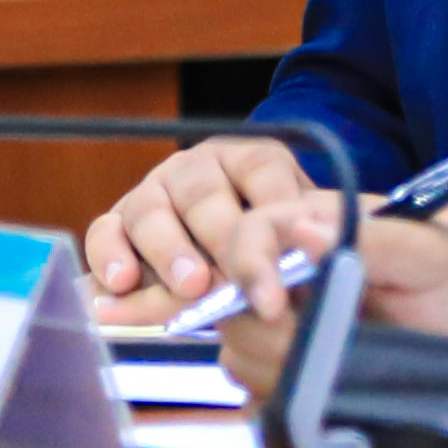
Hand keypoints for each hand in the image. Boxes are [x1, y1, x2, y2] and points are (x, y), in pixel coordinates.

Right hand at [78, 135, 339, 323]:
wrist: (227, 279)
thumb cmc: (275, 257)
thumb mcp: (303, 241)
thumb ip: (318, 238)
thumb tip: (343, 231)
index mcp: (249, 160)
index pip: (263, 170)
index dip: (279, 207)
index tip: (300, 244)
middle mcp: (197, 169)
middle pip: (204, 193)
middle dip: (223, 237)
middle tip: (240, 275)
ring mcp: (151, 195)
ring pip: (151, 211)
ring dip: (170, 251)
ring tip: (192, 287)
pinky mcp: (115, 226)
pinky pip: (103, 233)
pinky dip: (110, 257)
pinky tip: (123, 284)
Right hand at [213, 205, 447, 402]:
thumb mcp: (440, 262)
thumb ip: (378, 241)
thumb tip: (302, 231)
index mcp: (326, 229)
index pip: (254, 231)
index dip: (250, 266)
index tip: (275, 308)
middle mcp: (299, 275)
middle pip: (233, 294)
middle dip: (263, 330)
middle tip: (311, 357)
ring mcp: (294, 328)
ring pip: (238, 347)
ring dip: (273, 370)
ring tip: (332, 382)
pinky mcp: (296, 376)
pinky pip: (255, 392)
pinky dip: (279, 402)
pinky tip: (321, 405)